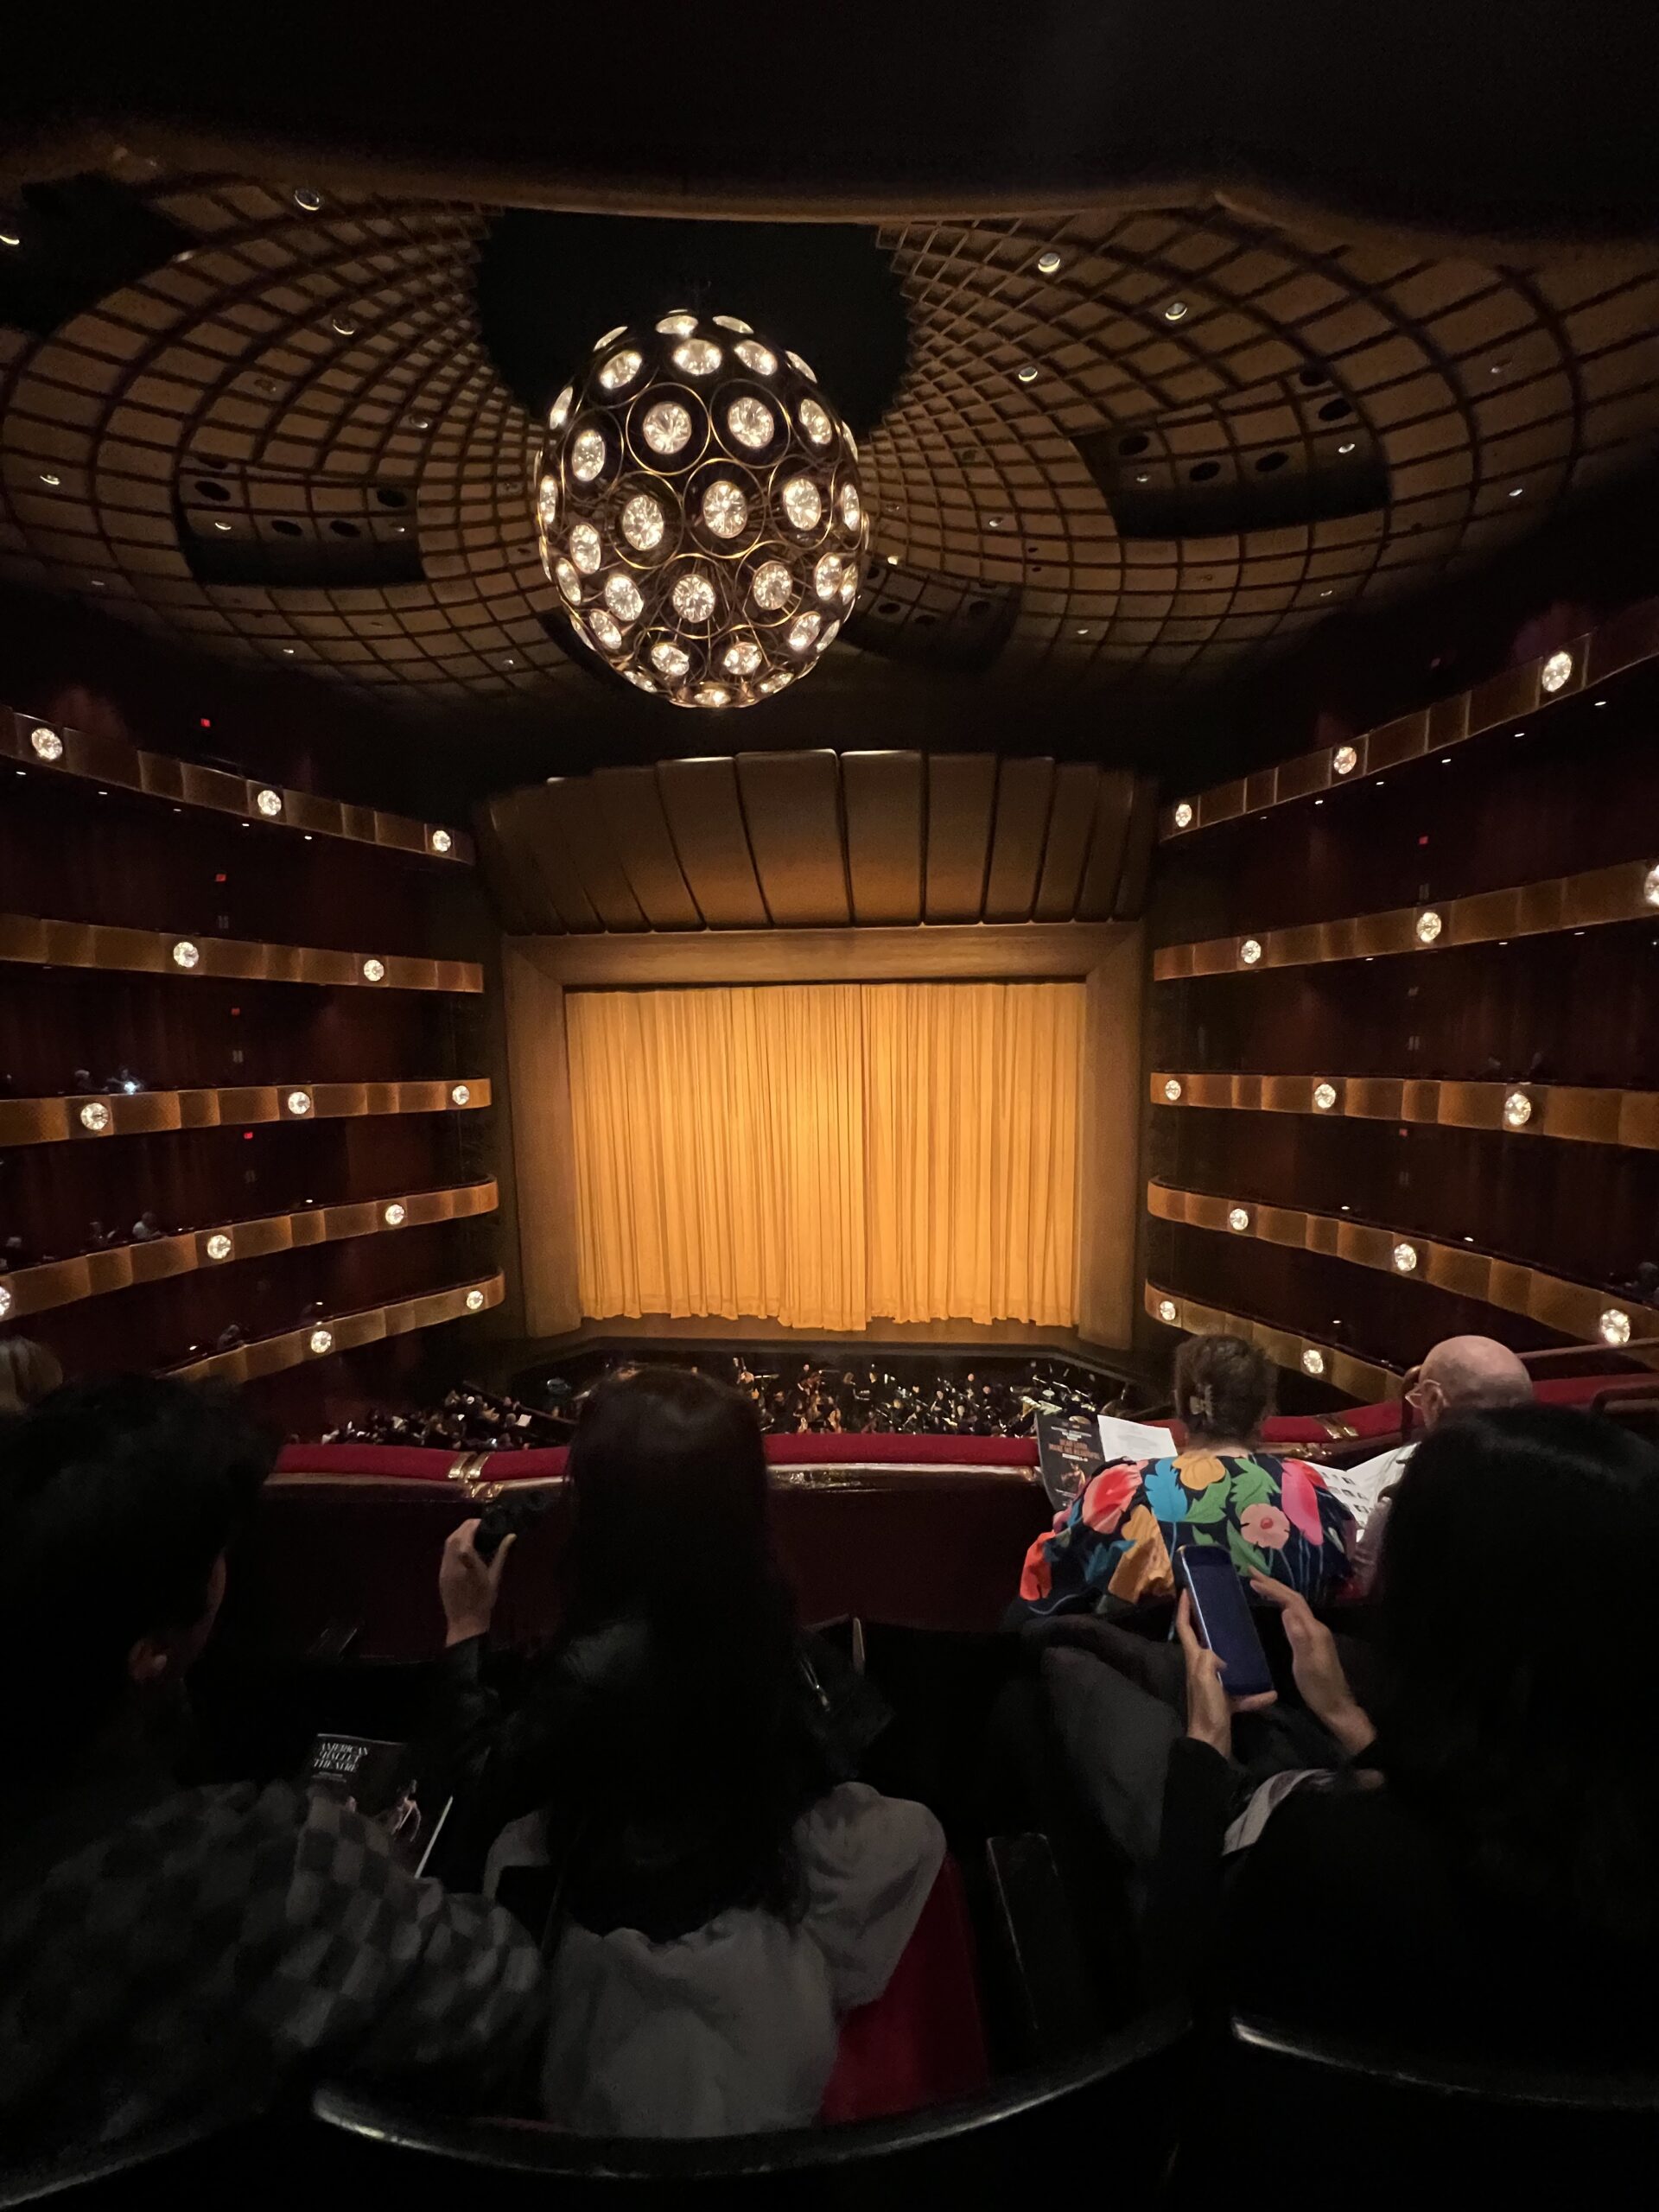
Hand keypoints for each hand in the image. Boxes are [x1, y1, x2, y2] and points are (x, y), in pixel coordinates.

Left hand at [439, 1518, 513, 1646]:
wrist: (465, 1621)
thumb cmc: (483, 1600)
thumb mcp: (495, 1577)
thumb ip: (501, 1554)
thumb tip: (511, 1536)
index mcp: (468, 1563)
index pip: (467, 1536)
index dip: (474, 1525)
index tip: (485, 1523)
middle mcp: (453, 1563)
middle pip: (455, 1536)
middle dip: (466, 1527)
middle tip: (480, 1526)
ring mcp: (444, 1568)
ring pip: (448, 1543)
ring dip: (459, 1534)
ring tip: (473, 1534)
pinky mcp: (441, 1573)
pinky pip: (446, 1553)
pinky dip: (454, 1544)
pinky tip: (464, 1547)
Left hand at [1175, 1589, 1276, 1758]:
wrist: (1212, 1744)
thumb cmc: (1207, 1710)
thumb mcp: (1205, 1680)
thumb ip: (1208, 1660)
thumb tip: (1216, 1651)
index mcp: (1194, 1661)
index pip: (1185, 1629)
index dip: (1184, 1609)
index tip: (1188, 1591)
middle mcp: (1201, 1670)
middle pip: (1203, 1642)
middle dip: (1207, 1624)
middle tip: (1221, 1608)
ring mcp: (1213, 1686)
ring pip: (1225, 1665)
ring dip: (1236, 1656)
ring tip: (1249, 1642)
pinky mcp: (1225, 1702)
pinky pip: (1242, 1694)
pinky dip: (1255, 1694)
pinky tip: (1270, 1694)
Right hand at [1249, 1578, 1375, 1756]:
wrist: (1336, 1705)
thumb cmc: (1318, 1688)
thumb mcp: (1305, 1665)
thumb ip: (1298, 1637)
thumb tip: (1287, 1610)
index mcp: (1314, 1630)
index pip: (1292, 1601)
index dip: (1273, 1589)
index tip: (1252, 1580)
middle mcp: (1316, 1627)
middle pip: (1294, 1599)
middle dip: (1274, 1585)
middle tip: (1252, 1574)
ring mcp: (1315, 1634)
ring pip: (1295, 1606)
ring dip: (1278, 1592)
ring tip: (1260, 1585)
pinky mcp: (1312, 1641)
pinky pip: (1295, 1615)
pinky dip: (1282, 1605)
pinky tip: (1276, 1607)